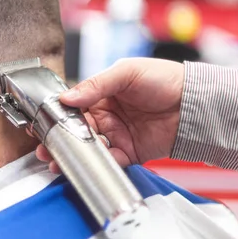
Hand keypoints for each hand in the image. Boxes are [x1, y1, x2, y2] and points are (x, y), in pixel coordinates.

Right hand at [36, 58, 184, 172]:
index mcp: (102, 94)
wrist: (195, 102)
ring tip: (58, 161)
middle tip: (45, 147)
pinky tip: (88, 166)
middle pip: (77, 130)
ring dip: (74, 155)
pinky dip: (99, 165)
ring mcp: (118, 135)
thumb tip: (67, 96)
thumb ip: (96, 85)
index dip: (58, 115)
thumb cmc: (165, 79)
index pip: (74, 106)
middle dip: (59, 140)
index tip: (42, 123)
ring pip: (90, 148)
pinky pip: (111, 161)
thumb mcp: (127, 72)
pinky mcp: (131, 152)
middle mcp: (107, 116)